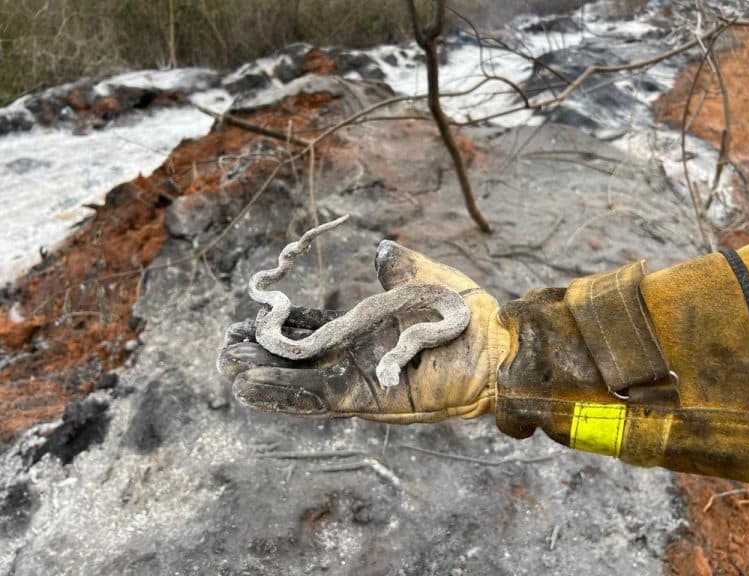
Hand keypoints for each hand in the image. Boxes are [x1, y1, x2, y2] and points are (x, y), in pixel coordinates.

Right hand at [217, 241, 510, 423]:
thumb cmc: (468, 314)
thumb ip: (395, 267)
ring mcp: (360, 380)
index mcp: (365, 332)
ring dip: (262, 377)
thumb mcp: (423, 278)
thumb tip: (378, 247)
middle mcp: (356, 359)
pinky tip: (248, 388)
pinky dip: (282, 395)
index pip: (312, 329)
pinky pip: (316, 398)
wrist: (499, 346)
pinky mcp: (367, 397)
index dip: (282, 325)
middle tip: (226, 347)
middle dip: (262, 354)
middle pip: (297, 359)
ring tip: (227, 369)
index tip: (252, 318)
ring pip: (299, 382)